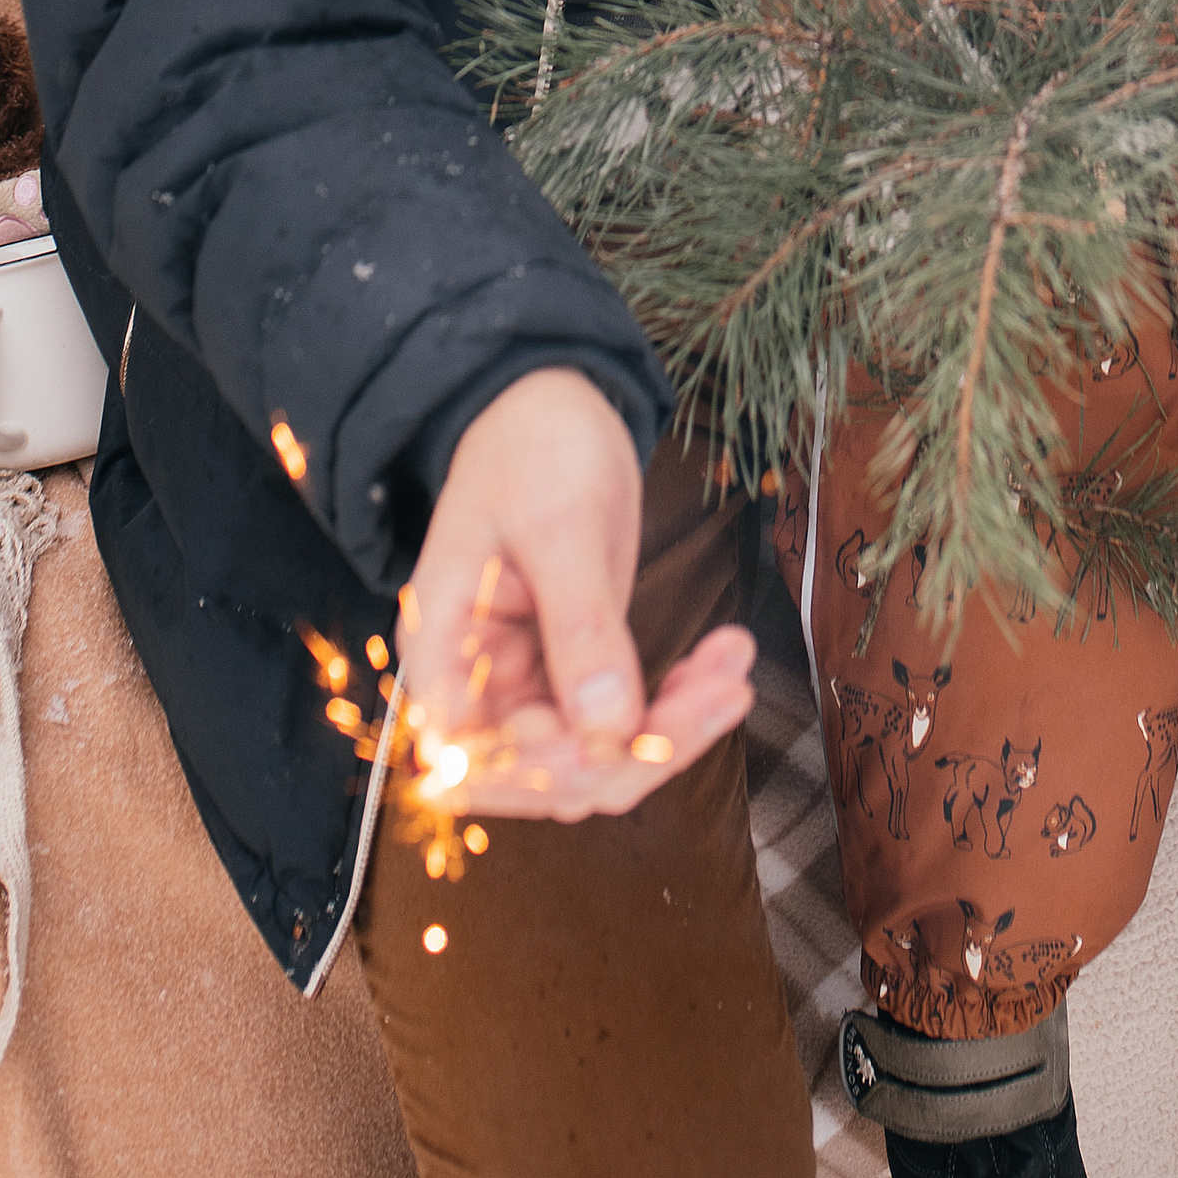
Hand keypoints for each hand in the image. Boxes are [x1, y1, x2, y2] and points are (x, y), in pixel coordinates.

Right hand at [397, 370, 754, 823]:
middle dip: (639, 749)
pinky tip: (724, 660)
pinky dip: (679, 700)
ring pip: (600, 754)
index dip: (547, 773)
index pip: (476, 762)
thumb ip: (580, 626)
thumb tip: (606, 727)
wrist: (547, 404)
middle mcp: (478, 687)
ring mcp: (527, 685)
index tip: (626, 740)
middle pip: (549, 772)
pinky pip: (625, 718)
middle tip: (720, 695)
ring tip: (734, 670)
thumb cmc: (532, 446)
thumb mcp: (559, 525)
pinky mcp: (574, 672)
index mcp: (443, 653)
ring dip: (674, 726)